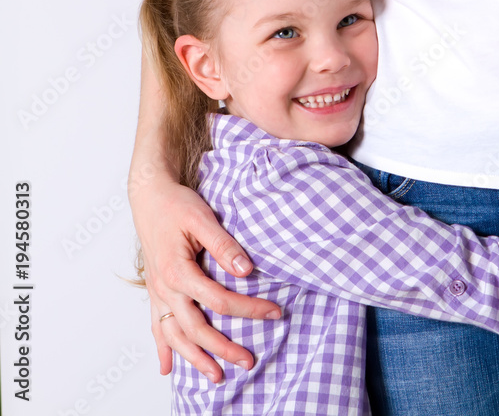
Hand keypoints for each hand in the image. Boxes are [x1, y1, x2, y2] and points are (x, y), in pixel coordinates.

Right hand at [130, 171, 280, 381]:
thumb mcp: (202, 218)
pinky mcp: (155, 291)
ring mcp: (157, 292)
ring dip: (194, 358)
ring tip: (215, 376)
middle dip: (223, 348)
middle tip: (248, 362)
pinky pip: (156, 325)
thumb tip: (245, 270)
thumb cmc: (176, 205)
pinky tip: (167, 367)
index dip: (248, 309)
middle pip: (196, 328)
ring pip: (174, 335)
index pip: (219, 300)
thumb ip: (224, 245)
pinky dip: (163, 348)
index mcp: (178, 271)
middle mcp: (165, 288)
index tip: (274, 313)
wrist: (148, 196)